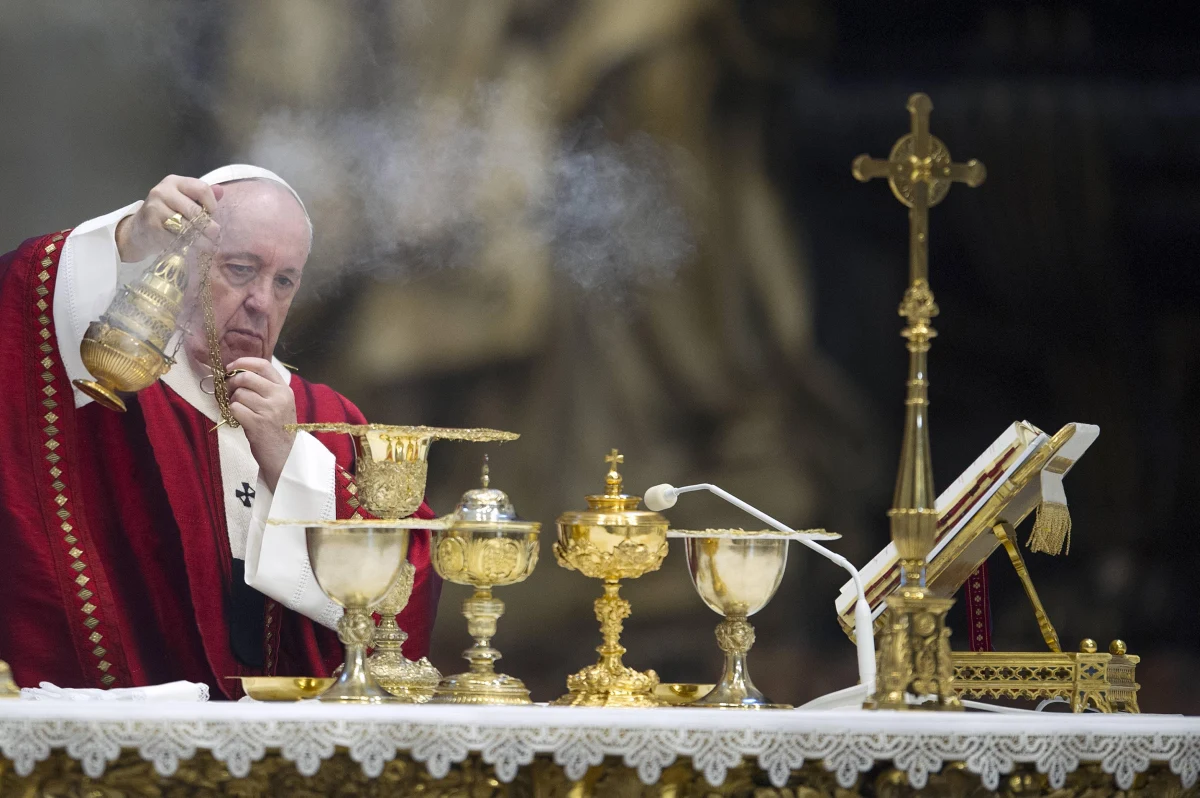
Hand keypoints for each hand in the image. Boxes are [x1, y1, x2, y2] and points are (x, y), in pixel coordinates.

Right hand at [115, 175, 223, 262]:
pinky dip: (188, 245)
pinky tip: (195, 249)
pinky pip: (176, 238)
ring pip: (187, 227)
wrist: (139, 229)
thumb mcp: (184, 199)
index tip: (213, 215)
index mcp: (174, 182)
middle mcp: (163, 192)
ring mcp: (155, 209)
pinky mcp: (152, 226)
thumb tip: (221, 191)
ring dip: (202, 240)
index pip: (201, 189)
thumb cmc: (168, 213)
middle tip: (217, 236)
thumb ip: (201, 196)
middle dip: (209, 226)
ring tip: (211, 247)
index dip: (212, 204)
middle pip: (195, 211)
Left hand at [226, 357, 296, 491]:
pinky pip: (235, 409)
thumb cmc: (280, 429)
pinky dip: (232, 413)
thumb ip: (266, 388)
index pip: (263, 365)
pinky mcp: (257, 424)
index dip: (243, 362)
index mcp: (284, 389)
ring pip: (238, 394)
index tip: (231, 368)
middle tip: (228, 391)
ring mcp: (268, 410)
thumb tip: (239, 373)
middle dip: (231, 383)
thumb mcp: (281, 404)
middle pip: (246, 377)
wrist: (286, 455)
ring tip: (238, 409)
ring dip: (232, 401)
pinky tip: (239, 419)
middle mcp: (278, 397)